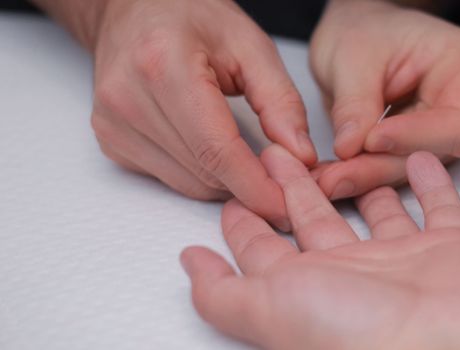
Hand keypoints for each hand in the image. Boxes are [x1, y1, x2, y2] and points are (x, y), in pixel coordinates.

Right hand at [87, 0, 316, 227]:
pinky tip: (211, 150)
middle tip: (277, 178)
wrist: (133, 11)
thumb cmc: (189, 17)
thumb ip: (280, 101)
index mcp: (164, 65)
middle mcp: (128, 99)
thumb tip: (300, 156)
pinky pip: (169, 178)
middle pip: (204, 172)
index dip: (255, 186)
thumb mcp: (250, 45)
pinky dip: (199, 174)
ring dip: (224, 182)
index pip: (216, 150)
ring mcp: (114, 125)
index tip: (284, 203)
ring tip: (247, 159)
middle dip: (247, 186)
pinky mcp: (112, 142)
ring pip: (188, 183)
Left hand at [181, 146, 459, 349]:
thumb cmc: (357, 336)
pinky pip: (439, 207)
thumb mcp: (268, 307)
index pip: (266, 246)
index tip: (234, 191)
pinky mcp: (448, 249)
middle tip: (275, 155)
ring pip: (375, 211)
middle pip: (315, 219)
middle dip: (293, 186)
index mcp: (307, 285)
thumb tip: (187, 264)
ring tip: (342, 155)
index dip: (247, 220)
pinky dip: (430, 184)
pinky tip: (416, 162)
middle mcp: (350, 273)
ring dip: (360, 184)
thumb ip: (222, 291)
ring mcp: (400, 260)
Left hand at [309, 0, 459, 199]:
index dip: (413, 138)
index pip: (456, 122)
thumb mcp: (351, 58)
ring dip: (366, 175)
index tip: (370, 141)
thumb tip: (350, 148)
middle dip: (379, 166)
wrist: (357, 34)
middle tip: (334, 177)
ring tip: (326, 179)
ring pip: (410, 165)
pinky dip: (363, 171)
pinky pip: (394, 165)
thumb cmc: (362, 31)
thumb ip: (354, 103)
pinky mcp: (417, 143)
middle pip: (433, 152)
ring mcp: (442, 126)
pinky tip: (334, 176)